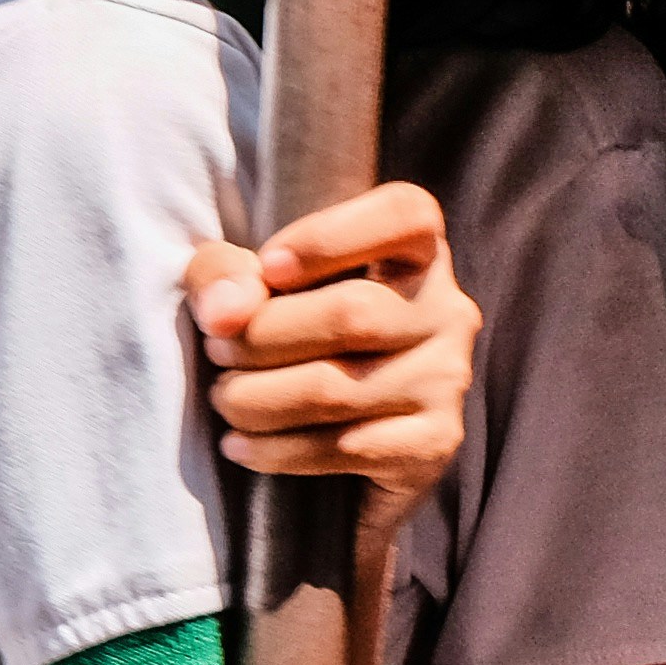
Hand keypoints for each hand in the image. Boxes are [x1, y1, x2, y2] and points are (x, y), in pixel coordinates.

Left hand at [187, 181, 477, 499]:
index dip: (329, 237)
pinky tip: (241, 445)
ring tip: (225, 399)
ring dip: (254, 399)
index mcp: (417, 249)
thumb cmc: (284, 338)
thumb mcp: (245, 286)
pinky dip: (276, 450)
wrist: (324, 445)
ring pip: (335, 387)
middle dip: (260, 337)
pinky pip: (345, 446)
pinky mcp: (434, 443)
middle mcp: (447, 309)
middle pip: (351, 313)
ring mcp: (447, 379)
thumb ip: (223, 274)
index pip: (404, 214)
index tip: (265, 267)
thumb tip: (225, 311)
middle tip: (218, 350)